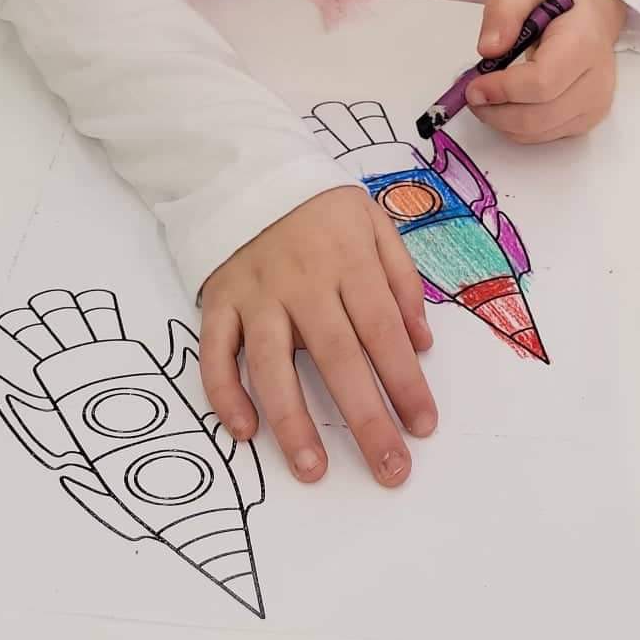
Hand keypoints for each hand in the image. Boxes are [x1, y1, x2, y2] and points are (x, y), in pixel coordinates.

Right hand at [199, 186, 436, 489]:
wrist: (249, 169)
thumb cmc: (322, 207)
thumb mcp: (375, 222)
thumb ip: (402, 278)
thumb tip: (422, 343)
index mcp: (349, 259)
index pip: (383, 331)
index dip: (406, 382)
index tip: (423, 427)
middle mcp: (302, 280)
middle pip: (337, 357)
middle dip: (366, 419)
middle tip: (389, 470)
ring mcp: (256, 293)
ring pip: (271, 363)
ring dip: (292, 421)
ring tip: (313, 470)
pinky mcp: (218, 301)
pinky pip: (215, 352)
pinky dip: (225, 393)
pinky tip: (244, 430)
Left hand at [466, 0, 626, 142]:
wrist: (593, 16)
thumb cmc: (557, 2)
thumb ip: (503, 11)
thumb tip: (488, 50)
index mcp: (582, 43)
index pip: (542, 82)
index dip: (503, 89)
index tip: (473, 86)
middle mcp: (595, 81)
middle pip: (538, 116)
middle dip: (495, 111)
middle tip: (471, 95)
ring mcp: (593, 105)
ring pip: (538, 132)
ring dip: (501, 122)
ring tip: (486, 97)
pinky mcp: (587, 121)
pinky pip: (544, 135)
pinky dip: (517, 127)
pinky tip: (508, 103)